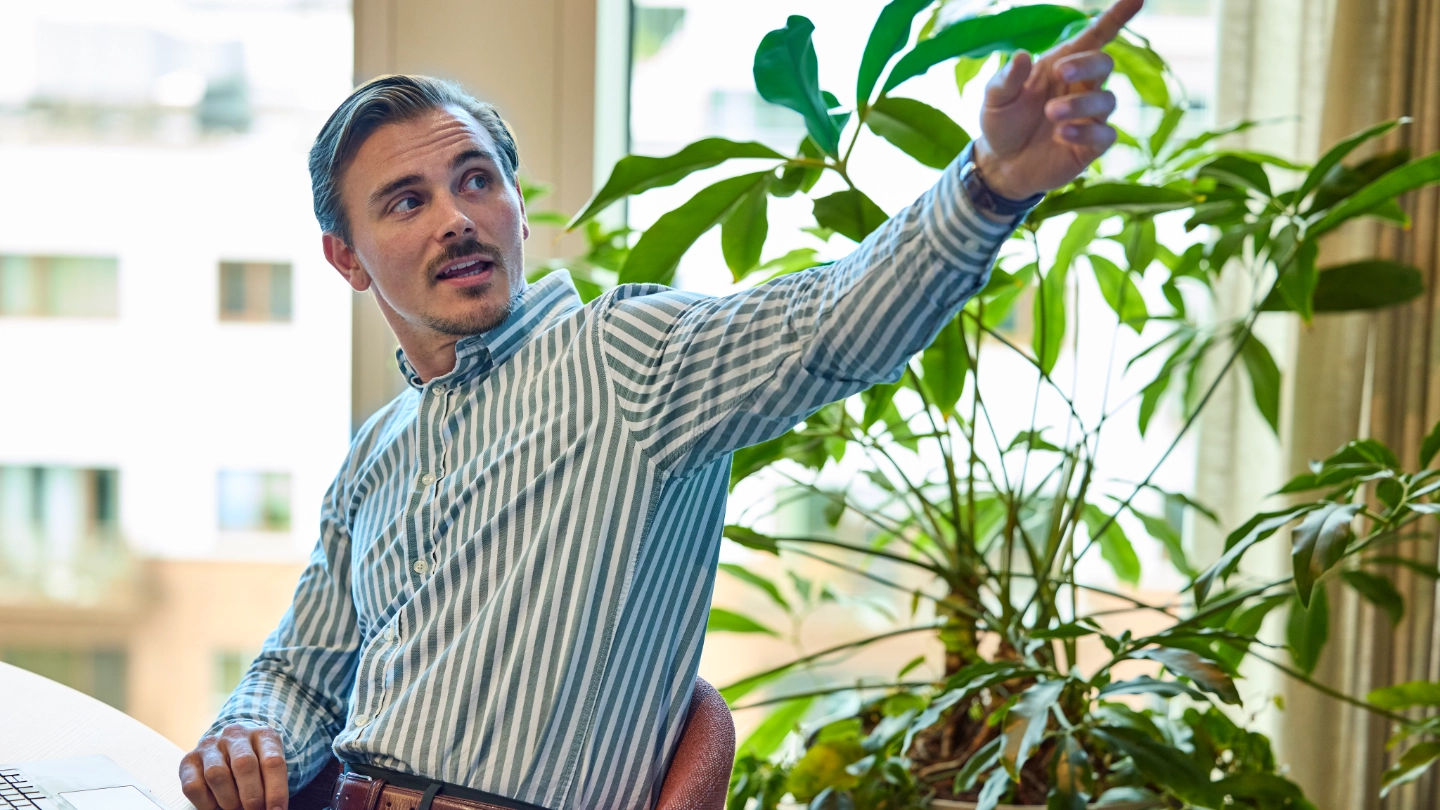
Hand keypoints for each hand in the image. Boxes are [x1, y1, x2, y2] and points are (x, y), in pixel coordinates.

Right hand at [179, 722, 288, 809]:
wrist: (229, 750)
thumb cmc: (256, 766)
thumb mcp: (269, 770)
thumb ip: (270, 787)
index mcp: (262, 735)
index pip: (272, 762)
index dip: (276, 792)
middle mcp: (235, 735)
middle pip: (244, 765)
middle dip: (251, 796)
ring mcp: (210, 745)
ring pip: (216, 775)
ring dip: (228, 799)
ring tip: (235, 806)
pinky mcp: (188, 760)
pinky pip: (193, 786)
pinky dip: (206, 803)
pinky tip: (216, 803)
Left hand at [973, 0, 1144, 199]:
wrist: (1000, 166)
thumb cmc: (1001, 124)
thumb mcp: (995, 99)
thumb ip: (1006, 79)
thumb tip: (1022, 55)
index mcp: (1061, 65)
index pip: (1095, 36)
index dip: (1117, 17)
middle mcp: (1081, 87)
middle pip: (1104, 63)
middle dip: (1087, 64)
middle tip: (1060, 72)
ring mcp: (1089, 116)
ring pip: (1107, 100)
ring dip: (1079, 103)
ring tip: (1051, 113)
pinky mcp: (1091, 145)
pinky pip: (1105, 134)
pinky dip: (1086, 131)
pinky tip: (1062, 133)